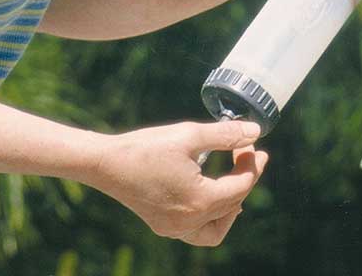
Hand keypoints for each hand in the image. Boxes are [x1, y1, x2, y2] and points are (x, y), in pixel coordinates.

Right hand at [88, 120, 266, 245]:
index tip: (252, 141)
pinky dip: (212, 215)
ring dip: (232, 205)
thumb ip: (226, 134)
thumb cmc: (147, 147)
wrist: (106, 163)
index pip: (242, 185)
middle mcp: (189, 222)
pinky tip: (211, 195)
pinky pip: (197, 230)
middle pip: (233, 204)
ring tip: (236, 180)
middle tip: (248, 152)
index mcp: (200, 201)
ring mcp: (174, 228)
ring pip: (217, 228)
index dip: (252, 162)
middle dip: (245, 176)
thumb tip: (255, 130)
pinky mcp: (163, 225)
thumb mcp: (190, 135)